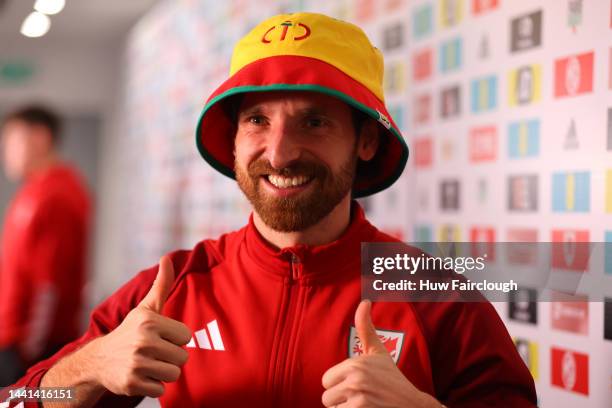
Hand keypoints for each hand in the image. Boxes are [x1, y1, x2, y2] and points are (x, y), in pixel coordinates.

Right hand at [86, 256, 190, 396]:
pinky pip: (161, 390)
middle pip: (183, 357)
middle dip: (171, 357)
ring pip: (174, 374)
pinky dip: (153, 386)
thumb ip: (161, 284)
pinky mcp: (132, 384)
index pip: (186, 336)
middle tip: (154, 352)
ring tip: (149, 364)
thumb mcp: (146, 308)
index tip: (161, 337)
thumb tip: (167, 258)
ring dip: (164, 372)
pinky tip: (141, 376)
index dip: (176, 338)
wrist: (99, 361)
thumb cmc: (131, 331)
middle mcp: (143, 341)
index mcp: (149, 322)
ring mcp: (136, 364)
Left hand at [321, 300, 439, 407]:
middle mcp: (356, 379)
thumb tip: (364, 301)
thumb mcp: (378, 352)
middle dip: (340, 400)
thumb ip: (366, 327)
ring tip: (363, 405)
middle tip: (360, 398)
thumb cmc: (392, 379)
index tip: (357, 385)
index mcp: (355, 364)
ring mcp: (359, 398)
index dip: (339, 385)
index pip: (326, 380)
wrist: (412, 405)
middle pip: (326, 397)